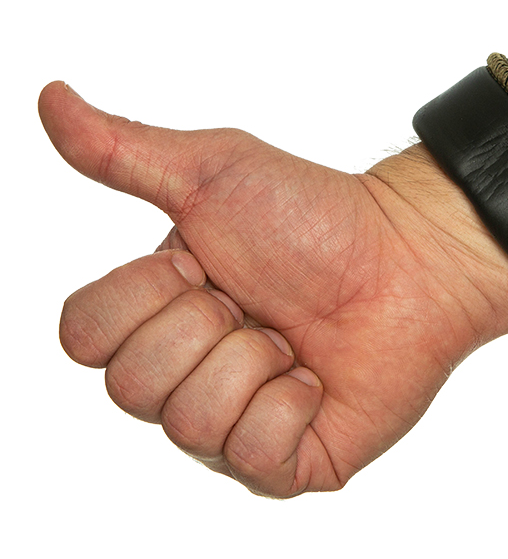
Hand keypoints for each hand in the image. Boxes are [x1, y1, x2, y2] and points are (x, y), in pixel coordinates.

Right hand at [39, 82, 507, 496]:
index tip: (204, 260)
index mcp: (157, 312)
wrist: (406, 256)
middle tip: (255, 299)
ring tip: (292, 335)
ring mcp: (232, 423)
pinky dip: (290, 404)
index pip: (81, 336)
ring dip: (251, 360)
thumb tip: (49, 97)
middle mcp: (185, 373)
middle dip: (205, 324)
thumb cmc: (315, 213)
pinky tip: (315, 375)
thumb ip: (121, 151)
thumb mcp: (210, 173)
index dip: (144, 293)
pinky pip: (251, 454)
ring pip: (189, 423)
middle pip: (130, 386)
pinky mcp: (285, 461)